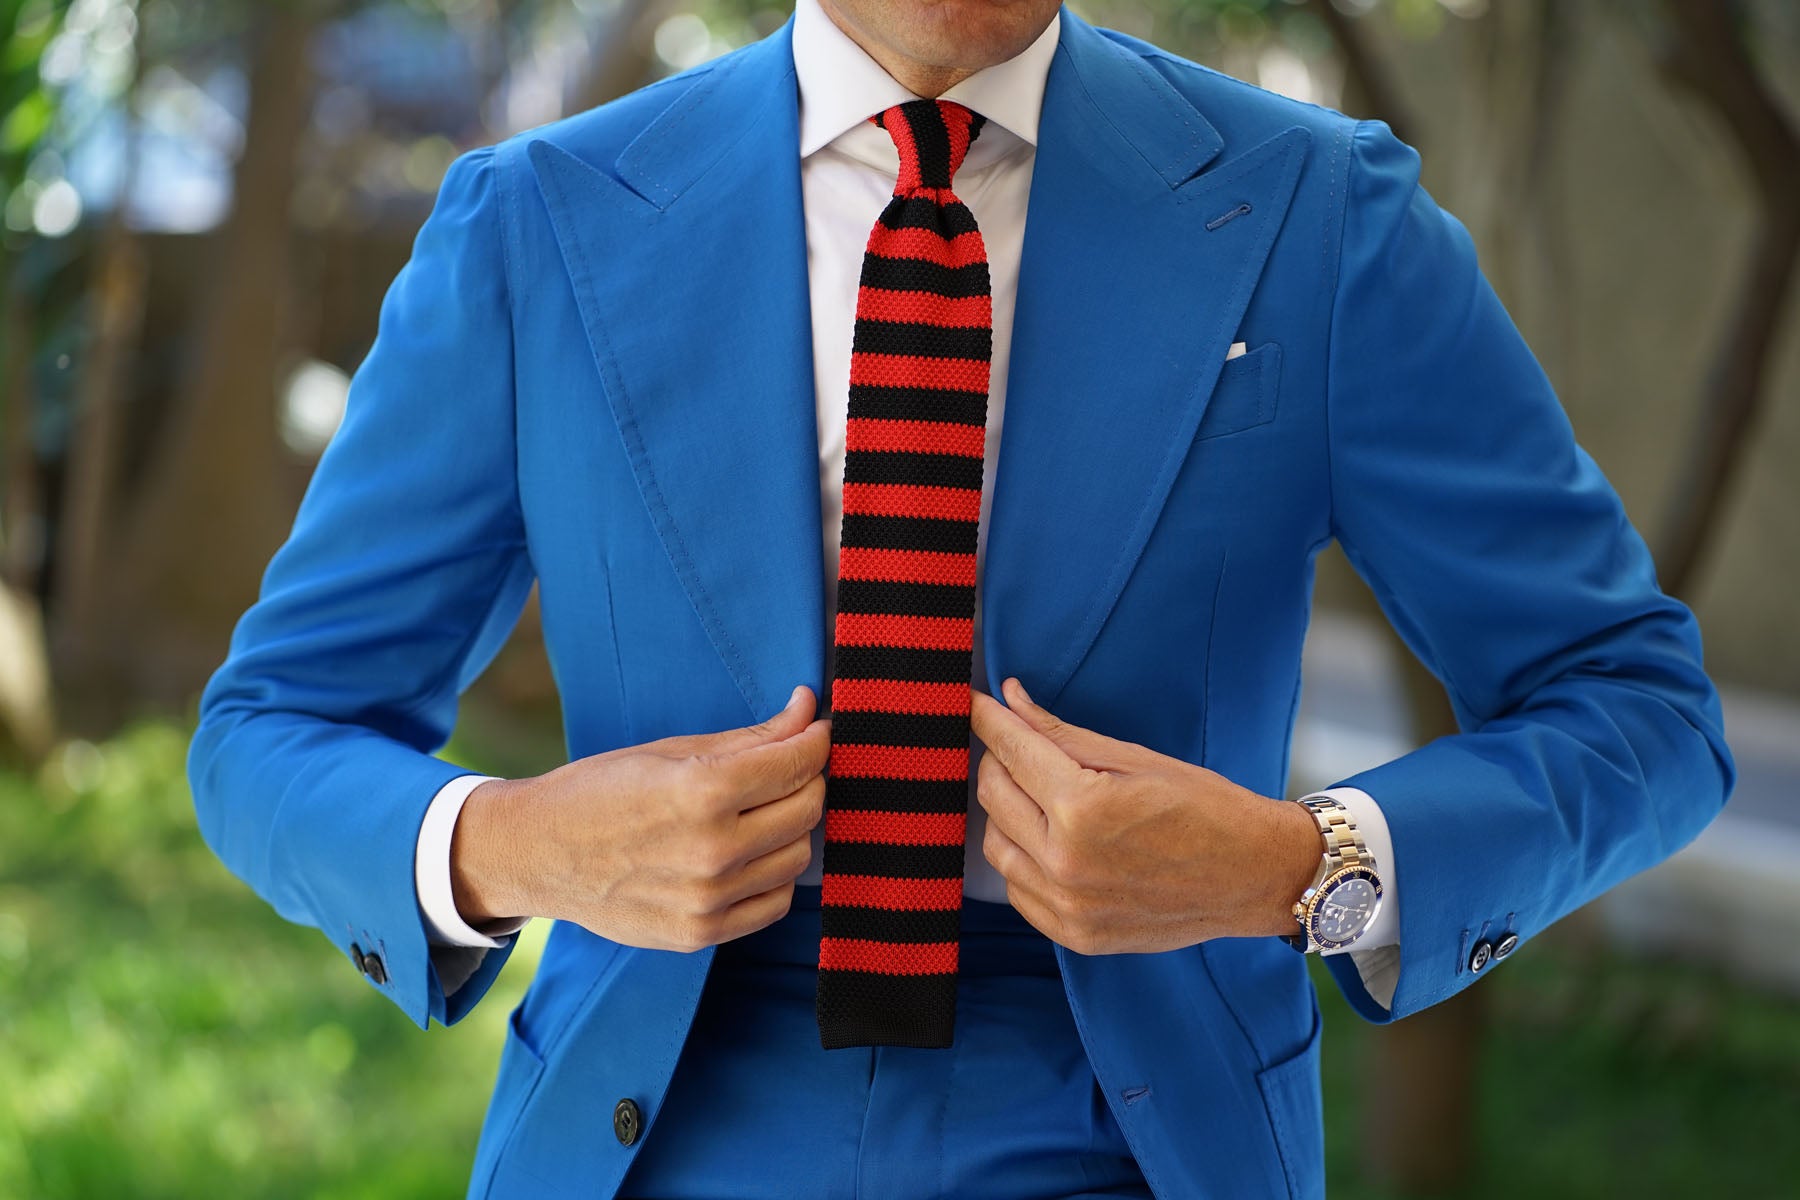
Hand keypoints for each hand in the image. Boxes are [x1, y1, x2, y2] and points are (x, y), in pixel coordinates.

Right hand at [450, 686, 830, 951]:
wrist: (538, 854)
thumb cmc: (601, 790)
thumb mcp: (672, 750)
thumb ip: (751, 737)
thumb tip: (808, 711)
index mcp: (702, 791)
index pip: (797, 763)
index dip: (816, 739)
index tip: (815, 729)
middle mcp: (712, 849)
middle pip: (807, 810)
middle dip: (807, 779)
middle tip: (786, 767)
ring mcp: (708, 898)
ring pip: (797, 857)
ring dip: (791, 828)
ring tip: (760, 810)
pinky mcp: (702, 933)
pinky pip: (775, 902)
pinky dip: (773, 875)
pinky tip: (747, 853)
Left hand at [968, 677, 1320, 954]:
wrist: (1253, 876)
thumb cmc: (1203, 806)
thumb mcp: (1133, 758)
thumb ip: (1060, 732)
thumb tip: (1011, 698)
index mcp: (1083, 808)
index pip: (1011, 750)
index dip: (987, 719)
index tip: (971, 701)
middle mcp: (1067, 862)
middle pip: (994, 795)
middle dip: (998, 759)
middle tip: (1016, 743)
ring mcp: (1068, 906)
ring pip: (996, 844)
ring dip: (1006, 811)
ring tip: (1037, 792)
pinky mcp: (1074, 935)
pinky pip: (1018, 887)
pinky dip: (1022, 857)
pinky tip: (1049, 839)